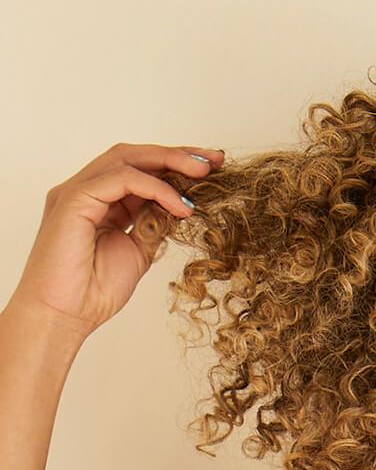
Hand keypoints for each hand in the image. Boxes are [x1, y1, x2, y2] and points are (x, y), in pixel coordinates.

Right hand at [4, 142, 224, 342]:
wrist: (66, 314)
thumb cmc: (95, 291)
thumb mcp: (139, 252)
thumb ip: (154, 225)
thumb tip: (179, 207)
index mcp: (101, 201)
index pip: (140, 170)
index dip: (176, 166)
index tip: (213, 168)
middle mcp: (87, 190)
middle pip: (134, 156)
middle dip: (177, 155)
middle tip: (215, 160)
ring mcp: (78, 192)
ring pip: (127, 159)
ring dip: (169, 162)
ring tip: (203, 173)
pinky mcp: (74, 199)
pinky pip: (121, 180)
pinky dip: (155, 188)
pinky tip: (180, 205)